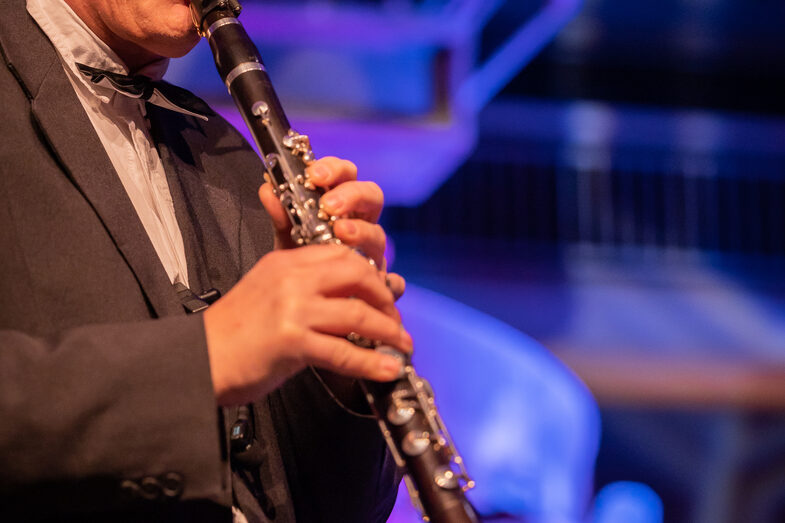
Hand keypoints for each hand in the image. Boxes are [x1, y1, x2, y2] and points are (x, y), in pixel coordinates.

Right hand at [203, 244, 412, 406]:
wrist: (197, 360)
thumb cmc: (231, 334)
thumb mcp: (265, 292)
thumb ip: (301, 287)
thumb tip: (346, 301)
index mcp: (285, 263)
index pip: (341, 254)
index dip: (370, 274)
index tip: (382, 294)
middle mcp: (291, 279)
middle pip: (356, 274)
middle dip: (384, 298)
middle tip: (395, 320)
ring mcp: (292, 308)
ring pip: (357, 313)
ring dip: (388, 332)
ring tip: (401, 346)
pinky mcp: (291, 341)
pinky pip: (343, 351)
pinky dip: (370, 362)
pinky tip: (386, 369)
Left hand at [258, 156, 404, 298]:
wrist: (300, 301)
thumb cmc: (298, 260)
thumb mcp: (286, 235)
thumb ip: (281, 213)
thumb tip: (268, 188)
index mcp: (341, 203)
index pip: (346, 175)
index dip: (335, 169)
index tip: (314, 175)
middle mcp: (361, 223)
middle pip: (371, 196)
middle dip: (352, 196)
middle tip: (329, 205)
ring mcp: (371, 252)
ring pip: (378, 235)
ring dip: (362, 231)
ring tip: (341, 233)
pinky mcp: (378, 282)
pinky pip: (392, 280)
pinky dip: (390, 281)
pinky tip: (378, 280)